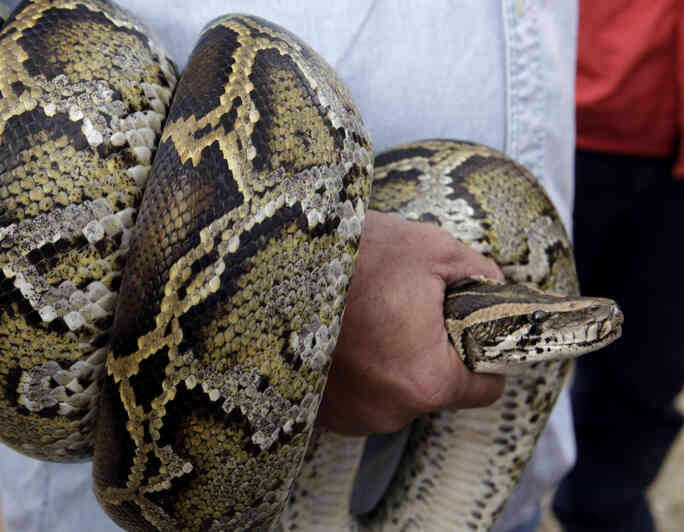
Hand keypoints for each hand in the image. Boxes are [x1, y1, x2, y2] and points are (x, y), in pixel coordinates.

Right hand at [318, 210, 505, 434]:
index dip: (484, 352)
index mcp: (426, 380)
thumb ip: (480, 276)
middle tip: (404, 306)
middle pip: (436, 388)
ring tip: (365, 316)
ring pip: (395, 392)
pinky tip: (340, 333)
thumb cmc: (353, 255)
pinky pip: (357, 396)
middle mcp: (387, 412)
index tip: (464, 324)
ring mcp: (347, 417)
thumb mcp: (432, 249)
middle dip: (430, 351)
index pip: (486, 388)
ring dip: (390, 362)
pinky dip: (355, 371)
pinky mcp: (316, 413)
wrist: (271, 263)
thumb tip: (495, 292)